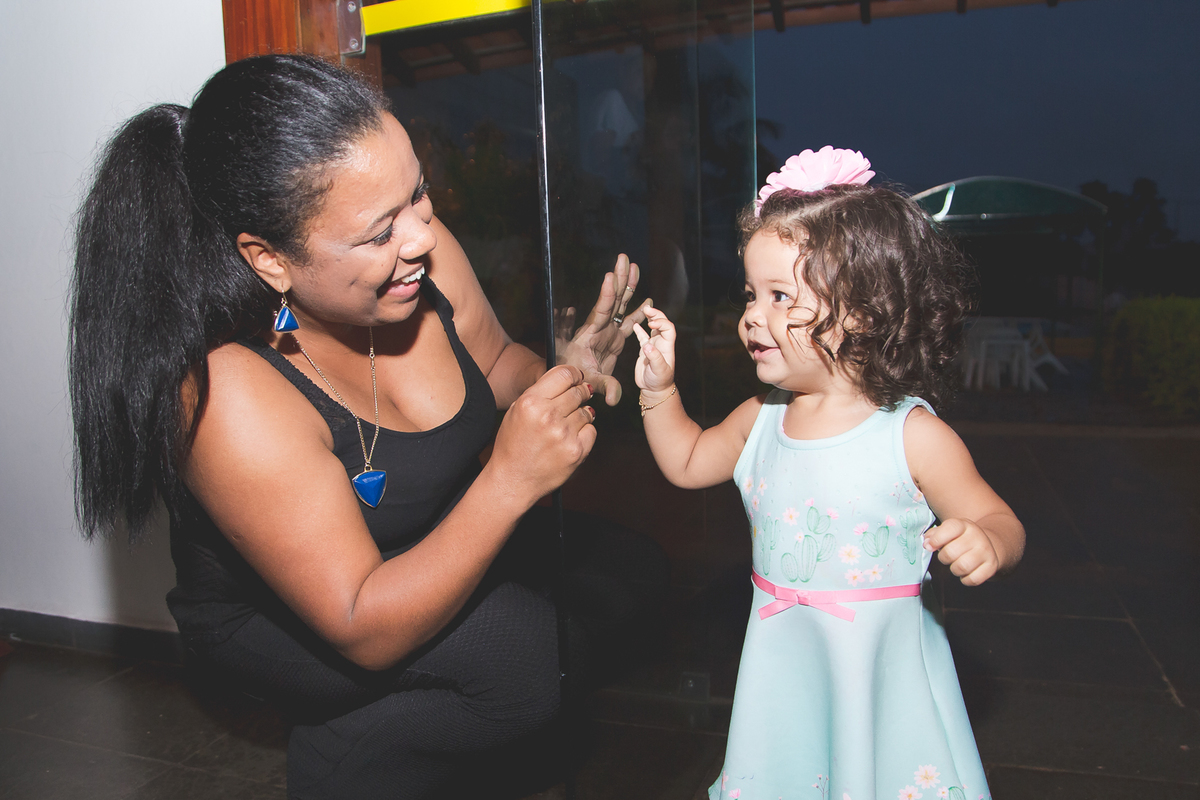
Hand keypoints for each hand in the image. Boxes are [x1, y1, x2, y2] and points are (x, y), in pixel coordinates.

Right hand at [489, 366, 596, 502]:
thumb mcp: (516, 411)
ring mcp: (564, 434)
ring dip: (581, 415)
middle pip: (578, 391)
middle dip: (580, 393)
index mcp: (530, 402)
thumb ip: (540, 393)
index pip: (565, 374)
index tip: (577, 377)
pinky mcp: (576, 451)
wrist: (513, 480)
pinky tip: (570, 438)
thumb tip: (569, 378)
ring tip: (565, 425)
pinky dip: (585, 432)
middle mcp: (548, 416)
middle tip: (577, 399)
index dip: (575, 374)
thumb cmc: (513, 445)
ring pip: (586, 411)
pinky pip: (591, 430)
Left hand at [555, 253, 651, 405]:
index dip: (606, 294)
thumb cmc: (576, 378)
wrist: (573, 384)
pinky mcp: (614, 339)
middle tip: (624, 258)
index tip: (609, 276)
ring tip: (634, 266)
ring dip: (627, 286)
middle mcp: (600, 328)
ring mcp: (608, 331)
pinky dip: (638, 311)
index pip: (600, 310)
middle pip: (612, 299)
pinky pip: (628, 321)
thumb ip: (604, 386)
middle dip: (619, 278)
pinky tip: (648, 299)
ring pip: (620, 304)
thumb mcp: (590, 382)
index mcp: (591, 334)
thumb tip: (614, 398)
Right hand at [633, 306, 676, 393]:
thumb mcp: (659, 370)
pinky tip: (634, 325)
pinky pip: (642, 337)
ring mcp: (653, 346)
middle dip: (656, 315)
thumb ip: (655, 358)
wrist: (654, 390)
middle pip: (662, 324)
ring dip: (650, 318)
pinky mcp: (645, 350)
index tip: (651, 323)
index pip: (668, 328)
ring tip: (644, 310)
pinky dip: (639, 330)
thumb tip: (647, 346)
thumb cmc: (659, 381)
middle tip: (648, 309)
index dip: (661, 323)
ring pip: (653, 328)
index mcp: (667, 346)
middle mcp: (661, 344)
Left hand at [923, 518, 1001, 585]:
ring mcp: (986, 552)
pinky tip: (967, 572)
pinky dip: (965, 579)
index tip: (930, 546)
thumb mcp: (948, 531)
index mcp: (964, 525)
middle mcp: (977, 537)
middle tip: (947, 556)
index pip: (950, 528)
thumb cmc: (961, 539)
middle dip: (943, 558)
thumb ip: (933, 535)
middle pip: (951, 552)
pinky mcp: (991, 567)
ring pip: (961, 567)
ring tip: (957, 564)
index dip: (936, 540)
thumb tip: (927, 544)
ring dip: (954, 569)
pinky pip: (972, 579)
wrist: (988, 544)